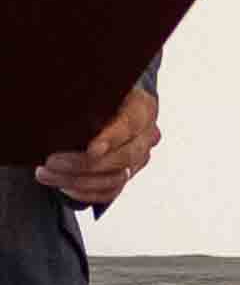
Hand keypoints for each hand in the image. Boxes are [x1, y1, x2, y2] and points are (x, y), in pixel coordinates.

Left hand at [36, 84, 155, 209]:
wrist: (108, 106)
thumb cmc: (97, 96)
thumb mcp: (94, 91)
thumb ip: (85, 99)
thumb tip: (58, 108)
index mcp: (142, 107)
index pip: (130, 124)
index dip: (111, 138)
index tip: (91, 150)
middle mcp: (147, 135)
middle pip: (124, 156)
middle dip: (85, 164)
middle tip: (52, 162)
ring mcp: (140, 157)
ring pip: (116, 178)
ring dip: (78, 181)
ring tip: (47, 175)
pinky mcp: (129, 174)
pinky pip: (112, 191)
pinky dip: (87, 193)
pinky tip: (64, 187)